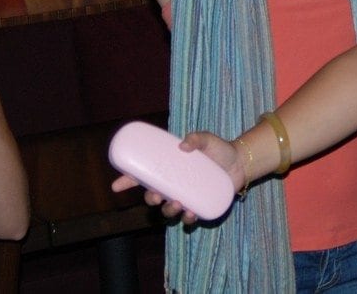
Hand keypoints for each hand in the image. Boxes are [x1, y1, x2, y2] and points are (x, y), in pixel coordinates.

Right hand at [110, 131, 242, 224]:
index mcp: (170, 167)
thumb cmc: (219, 149)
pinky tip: (191, 213)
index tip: (116, 185)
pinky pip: (187, 218)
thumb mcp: (207, 139)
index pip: (144, 175)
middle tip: (157, 195)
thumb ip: (196, 138)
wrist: (240, 163)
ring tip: (177, 204)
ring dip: (168, 210)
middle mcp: (174, 184)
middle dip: (150, 199)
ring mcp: (186, 196)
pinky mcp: (199, 206)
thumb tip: (183, 145)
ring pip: (168, 210)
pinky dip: (187, 218)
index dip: (128, 180)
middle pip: (152, 196)